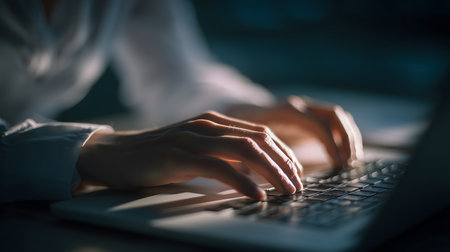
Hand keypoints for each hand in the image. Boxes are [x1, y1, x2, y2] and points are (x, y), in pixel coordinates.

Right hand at [76, 111, 302, 200]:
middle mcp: (207, 125)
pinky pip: (218, 167)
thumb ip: (221, 153)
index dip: (284, 153)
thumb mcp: (194, 150)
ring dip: (272, 172)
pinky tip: (256, 195)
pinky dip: (242, 181)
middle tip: (299, 185)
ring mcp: (192, 138)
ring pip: (245, 150)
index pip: (260, 134)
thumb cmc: (156, 156)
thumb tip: (253, 171)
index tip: (296, 173)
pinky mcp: (178, 155)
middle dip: (285, 163)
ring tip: (287, 190)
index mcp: (214, 122)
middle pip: (259, 140)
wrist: (113, 154)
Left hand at [227, 96, 363, 168]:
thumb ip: (259, 151)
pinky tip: (341, 157)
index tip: (337, 163)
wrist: (239, 112)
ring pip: (338, 117)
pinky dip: (342, 137)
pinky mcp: (309, 116)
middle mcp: (300, 105)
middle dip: (347, 138)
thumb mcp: (247, 139)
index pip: (318, 124)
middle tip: (349, 162)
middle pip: (335, 115)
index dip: (331, 144)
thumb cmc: (242, 129)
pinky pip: (333, 122)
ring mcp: (306, 108)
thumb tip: (266, 173)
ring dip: (348, 137)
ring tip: (350, 161)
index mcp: (287, 110)